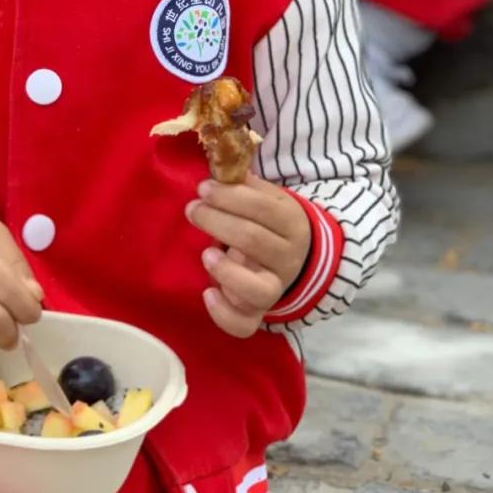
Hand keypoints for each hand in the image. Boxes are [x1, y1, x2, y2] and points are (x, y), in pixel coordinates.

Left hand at [186, 174, 311, 338]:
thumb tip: (222, 168)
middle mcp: (287, 258)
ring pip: (258, 290)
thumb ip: (248, 186)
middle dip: (217, 221)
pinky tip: (207, 293)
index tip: (203, 188)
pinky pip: (245, 324)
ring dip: (227, 271)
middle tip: (193, 210)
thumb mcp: (270, 200)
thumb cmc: (271, 223)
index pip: (264, 208)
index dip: (230, 196)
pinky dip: (224, 313)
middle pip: (253, 240)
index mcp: (291, 224)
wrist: (299, 258)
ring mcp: (275, 288)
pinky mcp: (259, 312)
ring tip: (206, 253)